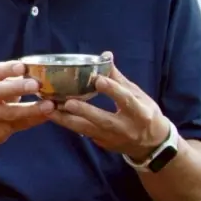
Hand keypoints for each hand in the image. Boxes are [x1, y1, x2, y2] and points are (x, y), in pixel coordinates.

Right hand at [0, 60, 58, 151]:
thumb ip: (7, 78)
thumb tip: (36, 70)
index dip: (8, 69)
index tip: (22, 66)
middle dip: (18, 87)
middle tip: (36, 85)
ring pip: (11, 112)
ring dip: (31, 109)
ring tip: (49, 106)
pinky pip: (19, 125)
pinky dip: (34, 120)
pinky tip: (47, 116)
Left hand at [50, 64, 169, 159]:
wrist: (151, 144)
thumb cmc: (145, 113)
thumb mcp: (138, 95)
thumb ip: (119, 78)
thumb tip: (105, 55)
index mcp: (140, 112)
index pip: (126, 100)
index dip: (112, 90)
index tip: (98, 80)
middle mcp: (125, 127)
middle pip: (103, 119)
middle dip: (84, 111)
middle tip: (67, 102)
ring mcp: (112, 138)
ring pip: (86, 129)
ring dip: (66, 119)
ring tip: (49, 108)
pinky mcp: (101, 143)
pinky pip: (82, 132)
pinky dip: (68, 123)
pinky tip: (53, 114)